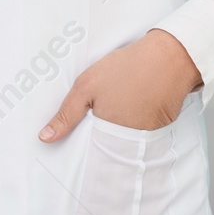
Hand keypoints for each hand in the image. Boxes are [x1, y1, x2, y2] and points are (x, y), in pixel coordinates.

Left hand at [39, 29, 200, 141]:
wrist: (169, 58)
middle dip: (100, 143)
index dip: (83, 149)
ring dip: (117, 136)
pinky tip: (131, 109)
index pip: (90, 156)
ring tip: (116, 113)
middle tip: (99, 120)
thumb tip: (44, 138)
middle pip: (108, 152)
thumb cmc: (127, 69)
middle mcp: (128, 144)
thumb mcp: (87, 86)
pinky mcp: (159, 130)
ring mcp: (146, 139)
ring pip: (124, 145)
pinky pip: (141, 137)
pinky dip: (134, 127)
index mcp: (107, 135)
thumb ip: (66, 114)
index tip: (76, 146)